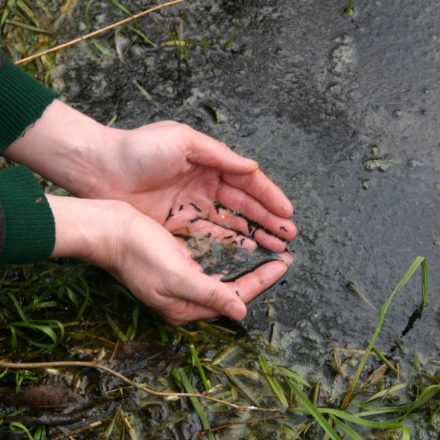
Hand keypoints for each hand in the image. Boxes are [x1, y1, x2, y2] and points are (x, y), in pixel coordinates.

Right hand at [47, 195, 291, 324]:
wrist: (109, 230)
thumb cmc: (138, 254)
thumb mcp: (176, 276)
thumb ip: (209, 294)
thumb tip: (241, 312)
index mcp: (186, 306)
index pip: (234, 296)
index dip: (261, 281)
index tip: (284, 264)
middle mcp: (186, 296)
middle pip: (232, 287)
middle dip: (258, 273)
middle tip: (283, 258)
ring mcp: (181, 278)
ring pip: (224, 272)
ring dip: (245, 262)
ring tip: (268, 250)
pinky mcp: (178, 261)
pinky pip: (211, 260)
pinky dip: (228, 253)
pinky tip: (241, 243)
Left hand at [89, 121, 297, 251]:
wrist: (99, 169)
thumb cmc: (139, 149)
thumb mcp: (183, 141)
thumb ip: (219, 155)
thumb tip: (252, 167)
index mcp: (208, 164)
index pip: (246, 183)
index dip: (268, 197)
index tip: (287, 213)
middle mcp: (204, 186)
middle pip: (242, 206)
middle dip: (267, 220)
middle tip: (288, 236)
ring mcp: (191, 207)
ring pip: (229, 223)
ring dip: (252, 234)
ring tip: (275, 246)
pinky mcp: (177, 225)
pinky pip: (208, 236)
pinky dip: (227, 243)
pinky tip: (245, 251)